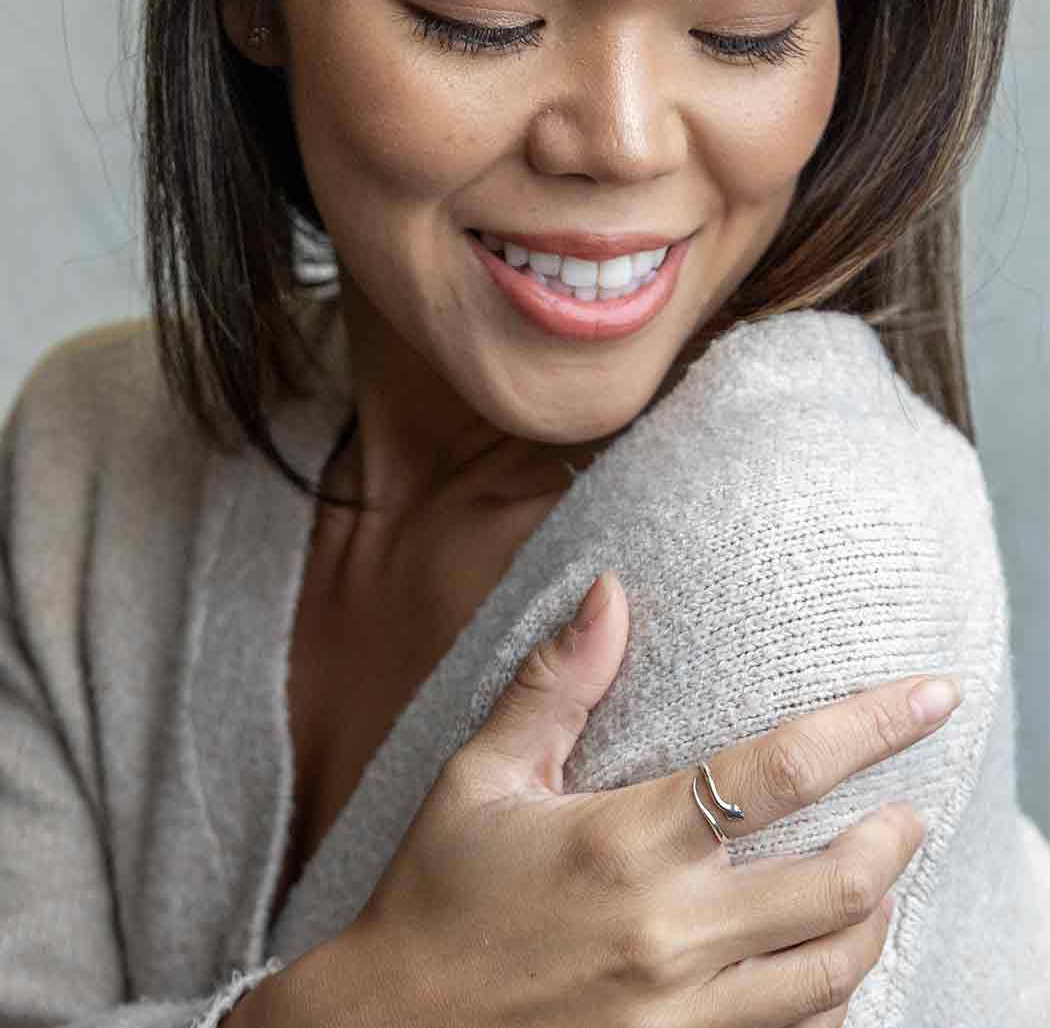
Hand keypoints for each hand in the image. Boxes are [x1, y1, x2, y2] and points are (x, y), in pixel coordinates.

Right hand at [280, 570, 959, 1027]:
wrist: (394, 1027)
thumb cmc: (439, 888)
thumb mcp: (483, 774)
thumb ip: (556, 682)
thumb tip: (610, 590)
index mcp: (625, 843)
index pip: (782, 768)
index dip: (870, 723)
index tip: (931, 695)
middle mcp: (670, 932)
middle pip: (840, 881)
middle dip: (895, 834)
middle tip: (912, 804)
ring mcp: (682, 1012)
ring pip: (835, 968)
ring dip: (876, 912)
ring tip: (880, 873)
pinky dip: (830, 987)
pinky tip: (823, 955)